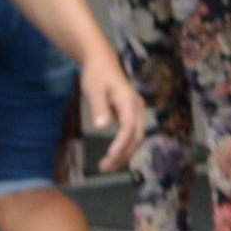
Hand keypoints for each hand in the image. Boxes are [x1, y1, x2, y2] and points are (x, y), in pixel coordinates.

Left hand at [75, 58, 148, 173]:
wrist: (102, 62)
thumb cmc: (96, 74)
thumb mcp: (94, 89)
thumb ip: (98, 107)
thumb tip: (102, 127)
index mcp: (128, 101)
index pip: (129, 126)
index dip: (122, 142)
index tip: (111, 155)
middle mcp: (137, 108)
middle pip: (136, 136)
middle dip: (123, 154)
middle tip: (105, 168)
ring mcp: (136, 112)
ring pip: (136, 137)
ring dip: (124, 154)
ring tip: (107, 167)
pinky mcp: (131, 115)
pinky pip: (131, 134)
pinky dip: (124, 147)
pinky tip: (113, 157)